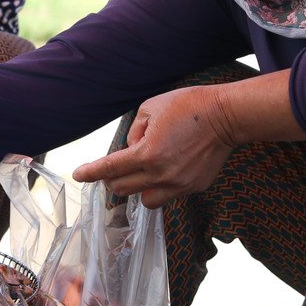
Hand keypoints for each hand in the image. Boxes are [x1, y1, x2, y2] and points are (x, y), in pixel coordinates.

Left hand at [72, 85, 236, 208]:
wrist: (226, 116)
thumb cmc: (187, 106)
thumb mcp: (150, 109)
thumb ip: (134, 132)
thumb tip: (131, 149)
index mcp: (147, 153)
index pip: (109, 169)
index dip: (90, 173)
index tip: (79, 175)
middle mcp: (160, 174)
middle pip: (122, 189)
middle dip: (113, 179)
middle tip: (115, 168)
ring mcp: (179, 185)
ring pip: (145, 200)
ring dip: (138, 188)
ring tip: (145, 171)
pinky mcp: (194, 188)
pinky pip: (169, 195)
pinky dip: (162, 186)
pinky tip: (170, 168)